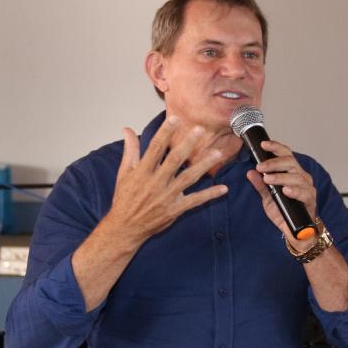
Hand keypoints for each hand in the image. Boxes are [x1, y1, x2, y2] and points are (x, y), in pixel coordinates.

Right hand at [105, 117, 227, 245]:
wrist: (125, 228)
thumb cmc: (124, 199)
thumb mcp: (124, 172)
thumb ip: (130, 150)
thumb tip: (127, 129)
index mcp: (142, 172)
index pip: (155, 148)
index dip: (165, 133)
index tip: (175, 119)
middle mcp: (155, 183)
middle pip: (174, 160)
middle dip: (188, 144)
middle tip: (200, 130)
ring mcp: (166, 197)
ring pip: (188, 178)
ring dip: (203, 165)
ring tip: (217, 154)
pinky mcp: (175, 210)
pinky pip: (195, 201)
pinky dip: (209, 195)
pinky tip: (223, 189)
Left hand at [245, 139, 316, 247]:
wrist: (296, 231)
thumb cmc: (285, 212)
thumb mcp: (268, 198)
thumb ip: (260, 185)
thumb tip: (250, 172)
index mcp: (292, 173)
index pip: (286, 154)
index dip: (275, 147)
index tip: (263, 145)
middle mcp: (302, 177)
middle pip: (290, 162)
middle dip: (274, 163)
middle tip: (260, 167)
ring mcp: (307, 188)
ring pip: (296, 177)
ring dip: (280, 177)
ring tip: (268, 179)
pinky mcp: (310, 200)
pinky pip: (304, 193)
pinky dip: (294, 191)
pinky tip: (285, 190)